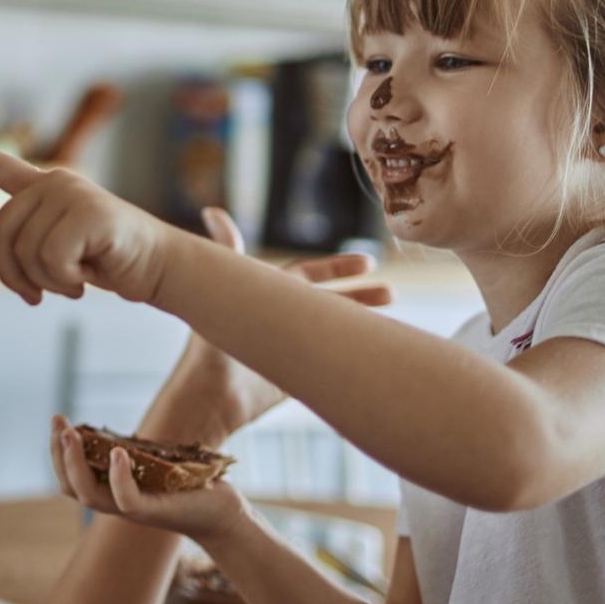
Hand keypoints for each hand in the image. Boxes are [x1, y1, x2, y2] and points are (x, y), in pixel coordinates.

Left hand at [0, 111, 180, 305]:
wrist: (159, 267)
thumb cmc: (106, 261)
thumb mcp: (58, 250)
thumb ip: (27, 241)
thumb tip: (4, 256)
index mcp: (42, 188)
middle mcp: (52, 182)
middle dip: (16, 275)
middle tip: (48, 290)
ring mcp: (70, 193)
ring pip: (25, 252)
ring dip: (49, 282)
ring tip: (77, 279)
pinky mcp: (86, 211)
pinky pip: (51, 259)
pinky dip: (66, 281)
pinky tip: (89, 277)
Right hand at [49, 414, 252, 549]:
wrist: (222, 513)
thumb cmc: (190, 486)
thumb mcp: (155, 465)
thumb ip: (135, 456)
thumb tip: (117, 437)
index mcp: (112, 492)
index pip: (71, 478)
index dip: (58, 453)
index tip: (58, 422)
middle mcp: (116, 503)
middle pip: (70, 487)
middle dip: (58, 454)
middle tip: (58, 422)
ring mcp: (133, 511)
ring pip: (89, 495)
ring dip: (76, 464)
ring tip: (72, 434)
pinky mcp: (154, 513)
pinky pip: (126, 500)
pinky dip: (118, 477)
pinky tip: (117, 452)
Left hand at [169, 208, 394, 436]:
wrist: (213, 393)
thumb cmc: (213, 338)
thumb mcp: (228, 289)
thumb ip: (228, 249)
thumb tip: (212, 210)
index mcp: (271, 294)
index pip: (310, 274)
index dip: (338, 267)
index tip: (368, 262)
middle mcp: (283, 318)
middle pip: (330, 302)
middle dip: (361, 295)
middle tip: (392, 292)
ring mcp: (292, 346)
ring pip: (334, 330)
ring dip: (362, 323)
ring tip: (392, 323)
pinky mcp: (296, 374)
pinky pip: (330, 359)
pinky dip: (353, 352)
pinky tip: (378, 351)